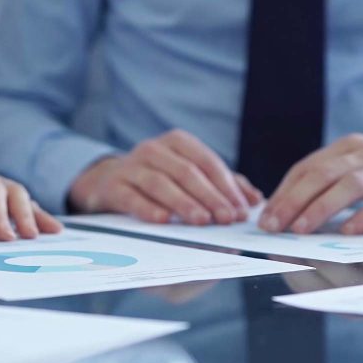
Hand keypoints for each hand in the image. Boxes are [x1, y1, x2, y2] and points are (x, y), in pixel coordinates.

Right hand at [69, 130, 262, 223]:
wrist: (108, 182)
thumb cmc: (158, 179)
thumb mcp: (189, 176)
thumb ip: (222, 185)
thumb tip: (253, 200)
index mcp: (177, 142)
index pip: (207, 162)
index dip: (226, 186)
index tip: (241, 210)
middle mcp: (153, 149)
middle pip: (186, 172)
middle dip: (210, 196)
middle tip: (227, 218)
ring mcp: (130, 166)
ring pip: (160, 183)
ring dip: (183, 203)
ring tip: (201, 221)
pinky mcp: (112, 186)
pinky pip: (131, 197)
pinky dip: (148, 208)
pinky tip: (164, 220)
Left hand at [261, 134, 362, 234]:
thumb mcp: (362, 168)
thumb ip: (330, 181)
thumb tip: (287, 208)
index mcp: (349, 147)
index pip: (308, 167)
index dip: (285, 192)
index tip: (266, 216)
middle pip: (324, 174)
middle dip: (294, 201)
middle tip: (275, 225)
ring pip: (352, 185)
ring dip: (323, 207)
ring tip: (302, 229)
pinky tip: (350, 231)